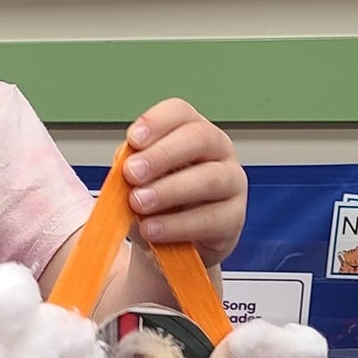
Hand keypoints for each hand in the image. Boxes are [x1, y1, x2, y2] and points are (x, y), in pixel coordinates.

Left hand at [122, 99, 246, 266]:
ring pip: (210, 178)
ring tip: (138, 203)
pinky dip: (177, 226)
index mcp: (191, 130)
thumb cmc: (157, 202)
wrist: (173, 244)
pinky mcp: (234, 218)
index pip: (180, 112)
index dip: (157, 122)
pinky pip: (211, 219)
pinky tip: (152, 230)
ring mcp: (232, 182)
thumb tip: (123, 164)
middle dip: (162, 155)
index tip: (133, 139)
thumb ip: (130, 168)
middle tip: (132, 173)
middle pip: (200, 138)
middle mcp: (218, 150)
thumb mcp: (137, 181)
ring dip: (169, 191)